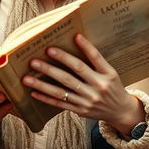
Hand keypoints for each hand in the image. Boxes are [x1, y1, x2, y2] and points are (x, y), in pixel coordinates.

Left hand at [22, 34, 144, 135]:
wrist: (121, 112)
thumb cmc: (112, 87)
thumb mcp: (110, 73)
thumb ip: (96, 61)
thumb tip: (77, 40)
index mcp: (108, 75)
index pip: (95, 58)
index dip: (85, 47)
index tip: (74, 36)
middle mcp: (98, 88)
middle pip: (73, 74)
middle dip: (52, 66)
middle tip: (34, 60)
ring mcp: (88, 101)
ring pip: (62, 91)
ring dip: (42, 84)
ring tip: (26, 78)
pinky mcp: (81, 110)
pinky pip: (60, 104)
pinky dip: (46, 98)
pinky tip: (34, 92)